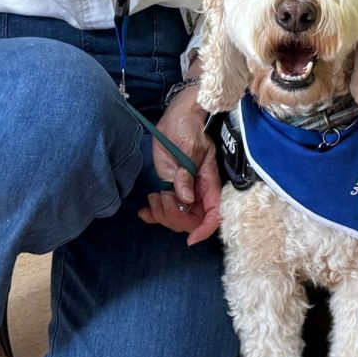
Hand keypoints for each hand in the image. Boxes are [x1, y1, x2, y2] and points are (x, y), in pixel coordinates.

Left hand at [139, 86, 222, 244]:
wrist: (177, 118)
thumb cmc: (190, 128)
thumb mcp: (191, 148)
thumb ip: (187, 173)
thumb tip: (186, 199)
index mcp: (209, 183)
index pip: (213, 215)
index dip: (204, 230)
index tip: (190, 238)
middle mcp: (198, 192)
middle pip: (191, 222)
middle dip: (174, 218)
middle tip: (161, 200)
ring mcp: (182, 191)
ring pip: (176, 219)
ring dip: (161, 215)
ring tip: (152, 198)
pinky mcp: (169, 188)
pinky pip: (163, 210)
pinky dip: (152, 215)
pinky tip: (144, 211)